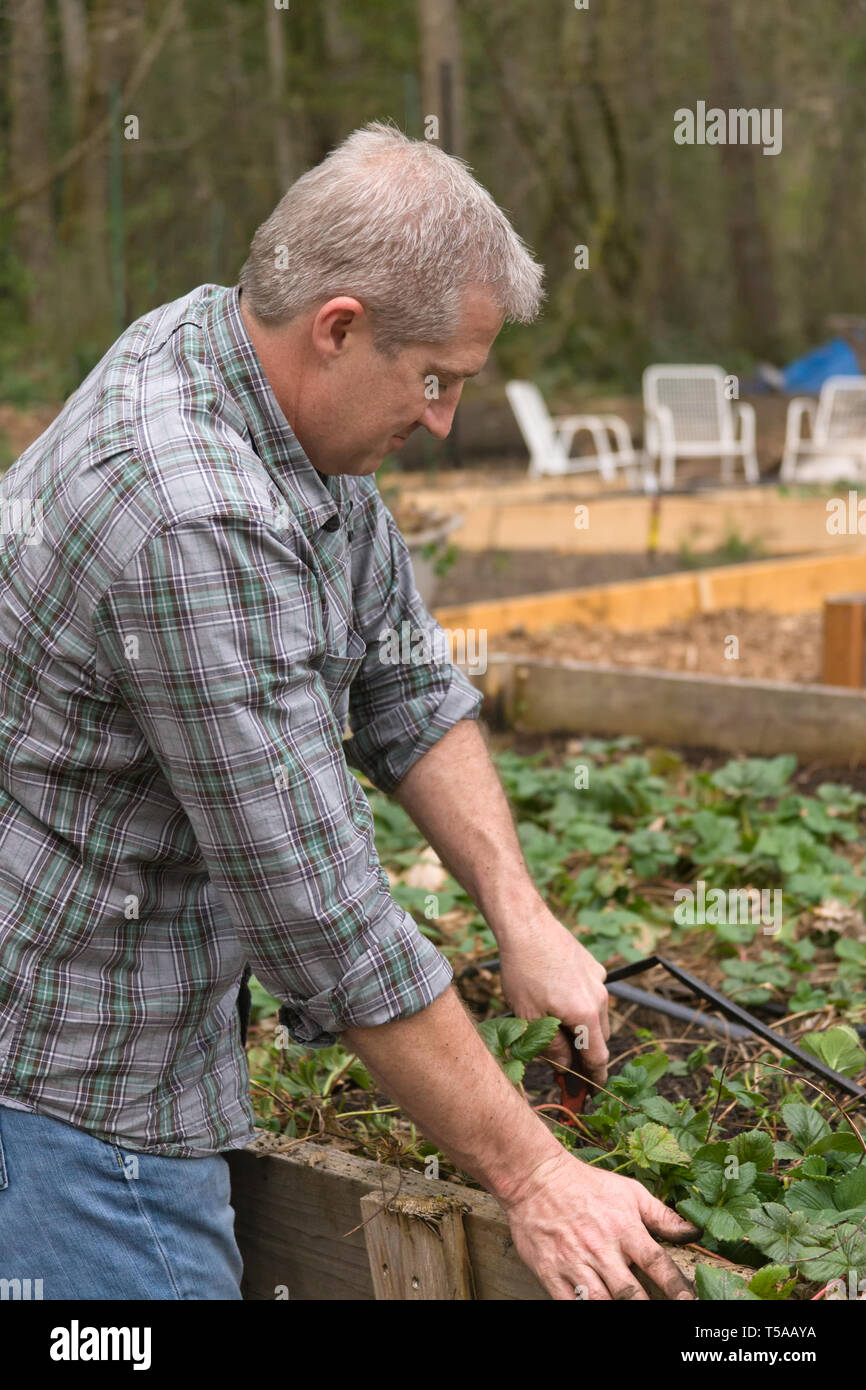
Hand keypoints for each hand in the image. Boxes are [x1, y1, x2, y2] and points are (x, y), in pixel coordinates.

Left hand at [498, 907, 609, 1082]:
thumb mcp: (529, 1016)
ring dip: (583, 1029)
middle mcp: (599, 999)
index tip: (591, 1095)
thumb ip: (551, 1046)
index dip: (594, 1080)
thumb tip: (565, 1066)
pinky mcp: (594, 967)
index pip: (598, 1058)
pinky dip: (581, 1004)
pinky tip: (557, 998)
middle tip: (565, 1066)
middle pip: (600, 1039)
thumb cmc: (523, 971)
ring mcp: (599, 981)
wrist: (527, 926)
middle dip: (586, 1055)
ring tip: (556, 1030)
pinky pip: (592, 995)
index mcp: (586, 1016)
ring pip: (597, 1017)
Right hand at [501, 1148, 698, 1300]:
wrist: (535, 1179)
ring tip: (631, 1315)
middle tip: (661, 1314)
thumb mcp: (629, 1192)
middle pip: (631, 1293)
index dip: (676, 1286)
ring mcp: (575, 1263)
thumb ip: (662, 1215)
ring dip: (618, 1310)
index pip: (656, 1263)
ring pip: (602, 1303)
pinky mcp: (551, 1273)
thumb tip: (694, 1231)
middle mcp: (601, 1249)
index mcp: (624, 1228)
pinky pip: (571, 1304)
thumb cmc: (587, 1186)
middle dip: (646, 1307)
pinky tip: (597, 1308)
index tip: (689, 1302)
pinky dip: (585, 1310)